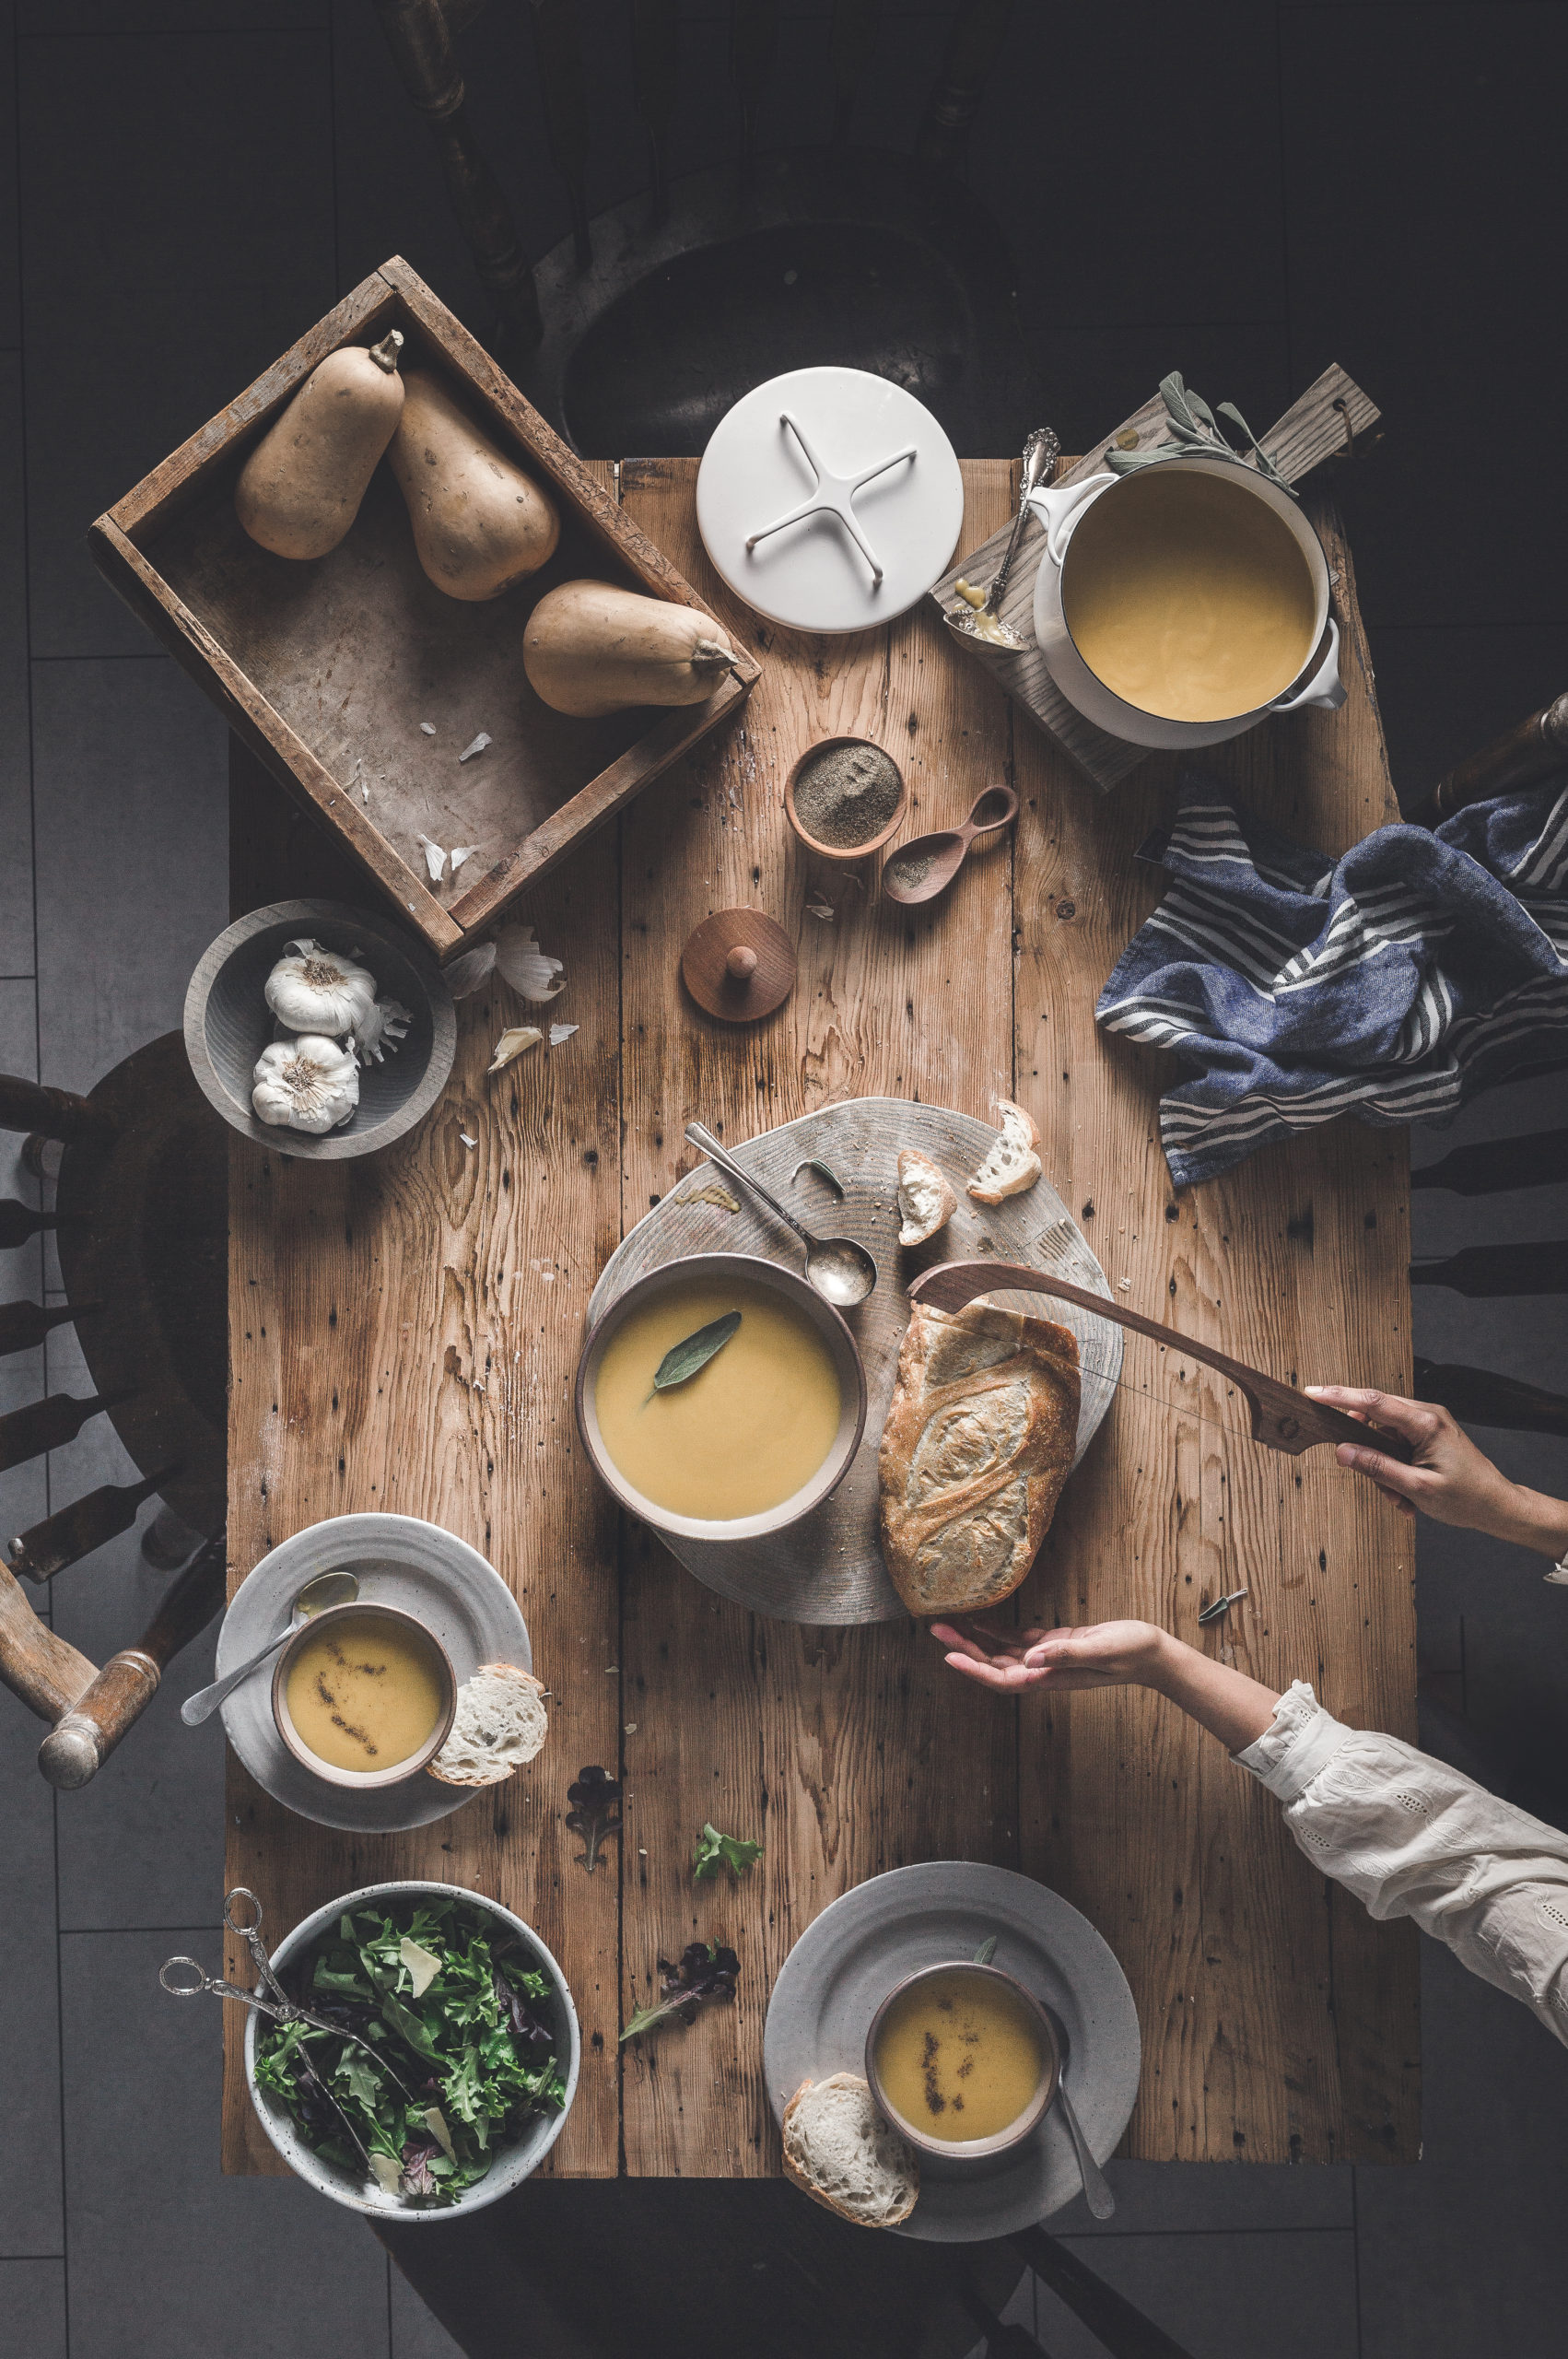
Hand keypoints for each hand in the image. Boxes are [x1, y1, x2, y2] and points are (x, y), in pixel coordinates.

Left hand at [931, 1618, 1164, 1693]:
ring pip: (1001, 1653)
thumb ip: (1066, 1654)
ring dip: (975, 1640)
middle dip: (964, 1650)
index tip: (949, 1657)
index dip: (974, 1670)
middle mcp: (1043, 1670)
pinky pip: (1017, 1640)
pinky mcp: (1053, 1643)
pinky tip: (979, 1619)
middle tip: (936, 1630)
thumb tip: (1032, 1659)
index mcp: (1051, 1677)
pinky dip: (997, 1631)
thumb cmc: (1129, 1653)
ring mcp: (1047, 1658)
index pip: (1004, 1679)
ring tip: (948, 1623)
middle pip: (994, 1666)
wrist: (1151, 1653)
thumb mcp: (1099, 1650)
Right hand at [1303, 1387, 1566, 1549]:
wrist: (1497, 1506)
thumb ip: (1377, 1467)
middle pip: (1374, 1419)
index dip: (1339, 1396)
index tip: (1312, 1394)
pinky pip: (1396, 1444)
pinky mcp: (1428, 1434)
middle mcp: (1427, 1415)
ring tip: (1399, 1497)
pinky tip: (1405, 1494)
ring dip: (1383, 1468)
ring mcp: (1428, 1424)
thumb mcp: (1416, 1488)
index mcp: (1425, 1423)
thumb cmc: (1466, 1498)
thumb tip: (1343, 1452)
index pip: (1373, 1402)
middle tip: (1371, 1480)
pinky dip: (1393, 1468)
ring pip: (1383, 1436)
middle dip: (1366, 1451)